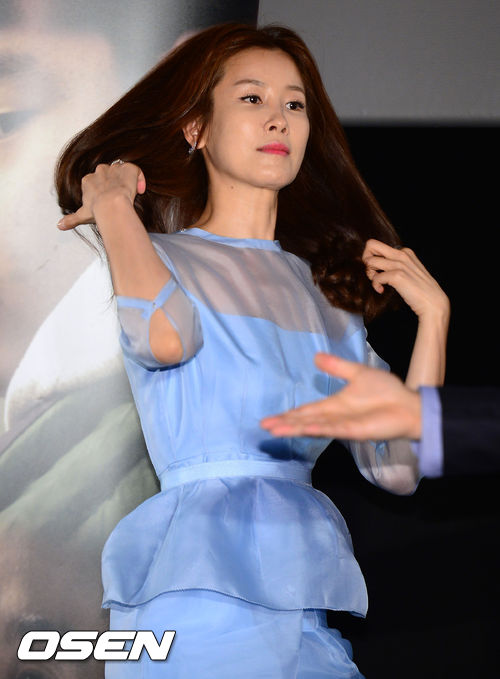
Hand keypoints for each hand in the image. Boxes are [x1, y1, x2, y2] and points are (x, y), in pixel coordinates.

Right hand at [57, 161, 145, 229]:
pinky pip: (135, 171)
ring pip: (121, 171)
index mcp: (88, 180)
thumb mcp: (82, 216)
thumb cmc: (97, 210)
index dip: (103, 191)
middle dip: (113, 183)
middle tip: (118, 197)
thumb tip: (59, 226)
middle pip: (108, 174)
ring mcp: (114, 169)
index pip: (96, 181)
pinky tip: (140, 190)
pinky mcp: (128, 169)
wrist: (111, 205)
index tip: (107, 201)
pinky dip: (139, 179)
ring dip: (126, 181)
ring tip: (130, 195)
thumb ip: (71, 219)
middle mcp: (100, 171)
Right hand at [260, 353, 421, 439]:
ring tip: (276, 431)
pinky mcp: (356, 431)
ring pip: (314, 427)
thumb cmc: (386, 391)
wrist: (409, 405)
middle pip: (304, 421)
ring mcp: (344, 425)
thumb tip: (316, 357)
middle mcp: (334, 417)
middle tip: (265, 427)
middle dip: (285, 423)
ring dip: (295, 429)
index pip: (305, 411)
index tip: (269, 420)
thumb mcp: (357, 373)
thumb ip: (337, 367)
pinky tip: (306, 429)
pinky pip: (335, 430)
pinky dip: (320, 429)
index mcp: (333, 405)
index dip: (288, 415)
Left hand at [363, 239, 449, 320]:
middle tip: (371, 272)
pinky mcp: (397, 275)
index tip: (377, 270)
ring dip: (369, 274)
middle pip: (371, 245)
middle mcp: (402, 254)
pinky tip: (382, 291)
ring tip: (378, 283)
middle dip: (365, 259)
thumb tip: (377, 265)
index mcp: (405, 252)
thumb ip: (396, 264)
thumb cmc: (420, 290)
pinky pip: (375, 277)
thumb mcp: (409, 271)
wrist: (433, 303)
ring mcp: (400, 264)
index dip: (373, 258)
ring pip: (370, 261)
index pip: (378, 246)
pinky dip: (375, 285)